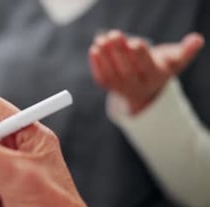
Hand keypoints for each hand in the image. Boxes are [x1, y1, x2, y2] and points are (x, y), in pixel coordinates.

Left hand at [89, 30, 203, 114]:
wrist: (145, 88)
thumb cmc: (161, 67)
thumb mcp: (175, 61)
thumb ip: (186, 51)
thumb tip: (196, 39)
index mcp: (155, 77)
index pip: (147, 67)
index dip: (140, 55)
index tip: (135, 41)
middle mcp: (138, 86)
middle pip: (127, 70)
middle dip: (119, 52)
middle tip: (113, 34)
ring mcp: (122, 88)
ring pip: (112, 74)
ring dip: (105, 56)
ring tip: (101, 39)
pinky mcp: (109, 87)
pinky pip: (102, 78)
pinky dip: (96, 64)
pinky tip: (94, 49)